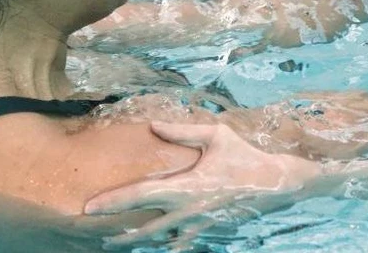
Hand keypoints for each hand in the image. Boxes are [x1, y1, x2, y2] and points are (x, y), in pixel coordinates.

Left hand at [85, 122, 320, 248]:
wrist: (277, 184)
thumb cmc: (245, 156)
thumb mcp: (216, 135)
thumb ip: (182, 131)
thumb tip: (152, 125)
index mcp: (186, 185)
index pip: (141, 195)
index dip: (113, 201)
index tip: (90, 206)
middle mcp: (189, 210)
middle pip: (144, 226)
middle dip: (118, 232)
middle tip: (95, 235)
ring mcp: (199, 225)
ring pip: (161, 239)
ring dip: (138, 241)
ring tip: (114, 243)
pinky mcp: (210, 232)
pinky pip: (183, 241)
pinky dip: (167, 244)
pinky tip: (154, 246)